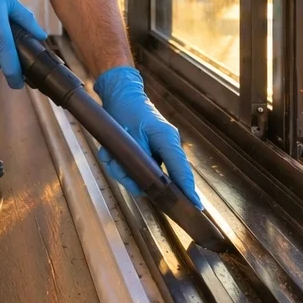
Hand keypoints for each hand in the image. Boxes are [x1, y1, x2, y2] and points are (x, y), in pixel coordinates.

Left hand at [92, 66, 201, 207]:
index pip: (181, 171)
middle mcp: (163, 149)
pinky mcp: (141, 154)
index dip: (187, 190)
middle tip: (117, 167)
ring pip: (138, 177)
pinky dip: (116, 164)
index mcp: (168, 141)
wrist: (120, 96)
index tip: (195, 207)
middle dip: (132, 179)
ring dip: (120, 170)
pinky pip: (129, 169)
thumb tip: (142, 181)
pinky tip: (108, 153)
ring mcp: (153, 152)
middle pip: (156, 180)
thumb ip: (139, 157)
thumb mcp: (134, 131)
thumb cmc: (130, 109)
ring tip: (109, 156)